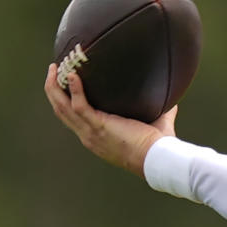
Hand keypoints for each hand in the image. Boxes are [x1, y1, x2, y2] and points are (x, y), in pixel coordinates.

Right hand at [43, 63, 176, 176]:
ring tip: (54, 68)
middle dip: (53, 90)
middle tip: (53, 71)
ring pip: (62, 107)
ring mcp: (91, 132)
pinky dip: (74, 89)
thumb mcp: (156, 127)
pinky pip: (79, 105)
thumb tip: (173, 103)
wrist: (159, 159)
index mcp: (97, 138)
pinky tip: (73, 75)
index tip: (64, 84)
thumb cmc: (160, 148)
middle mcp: (90, 136)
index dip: (65, 101)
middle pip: (61, 111)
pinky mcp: (99, 126)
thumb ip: (162, 114)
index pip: (73, 119)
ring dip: (55, 86)